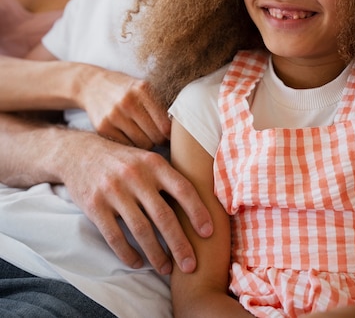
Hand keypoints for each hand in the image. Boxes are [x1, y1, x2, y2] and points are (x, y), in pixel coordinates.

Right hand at [59, 130, 213, 274]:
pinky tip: (138, 263)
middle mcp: (135, 175)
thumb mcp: (146, 159)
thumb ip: (167, 177)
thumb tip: (200, 204)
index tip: (208, 233)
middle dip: (179, 244)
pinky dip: (128, 254)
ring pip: (140, 230)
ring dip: (156, 254)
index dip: (197, 212)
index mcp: (153, 163)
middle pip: (163, 215)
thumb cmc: (123, 161)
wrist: (80, 153)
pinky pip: (115, 237)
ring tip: (166, 269)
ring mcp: (114, 190)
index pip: (182, 189)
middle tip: (190, 265)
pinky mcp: (95, 206)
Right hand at [80, 69, 170, 147]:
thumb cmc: (126, 89)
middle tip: (158, 137)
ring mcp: (114, 115)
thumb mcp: (144, 88)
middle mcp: (128, 102)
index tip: (170, 135)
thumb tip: (181, 131)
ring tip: (144, 135)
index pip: (165, 125)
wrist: (93, 85)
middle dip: (159, 140)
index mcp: (143, 90)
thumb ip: (160, 105)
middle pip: (155, 137)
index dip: (170, 135)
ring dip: (146, 143)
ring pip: (141, 144)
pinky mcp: (103, 127)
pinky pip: (126, 146)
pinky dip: (131, 145)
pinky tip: (130, 136)